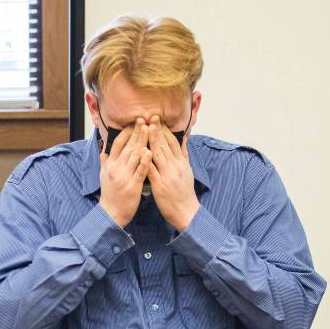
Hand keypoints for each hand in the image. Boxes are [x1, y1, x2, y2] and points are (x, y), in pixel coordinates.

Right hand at [98, 118, 151, 227]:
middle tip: (144, 119)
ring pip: (134, 155)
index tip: (134, 122)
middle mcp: (116, 168)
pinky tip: (150, 151)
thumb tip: (104, 148)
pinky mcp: (133, 186)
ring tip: (150, 128)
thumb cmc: (110, 195)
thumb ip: (104, 160)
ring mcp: (124, 177)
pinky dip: (144, 161)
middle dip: (137, 131)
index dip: (126, 132)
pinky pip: (140, 171)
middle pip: (128, 146)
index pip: (118, 143)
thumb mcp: (103, 175)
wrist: (111, 214)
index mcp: (110, 164)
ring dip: (142, 141)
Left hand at [147, 116, 199, 231]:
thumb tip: (184, 138)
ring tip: (144, 127)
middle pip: (165, 145)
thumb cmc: (185, 192)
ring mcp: (167, 175)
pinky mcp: (160, 185)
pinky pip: (152, 170)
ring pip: (158, 154)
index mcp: (181, 163)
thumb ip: (184, 154)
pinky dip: (146, 160)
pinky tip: (141, 151)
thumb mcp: (188, 171)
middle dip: (157, 129)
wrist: (187, 212)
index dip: (165, 130)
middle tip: (150, 116)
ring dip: (151, 140)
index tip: (158, 119)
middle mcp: (175, 166)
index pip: (173, 142)